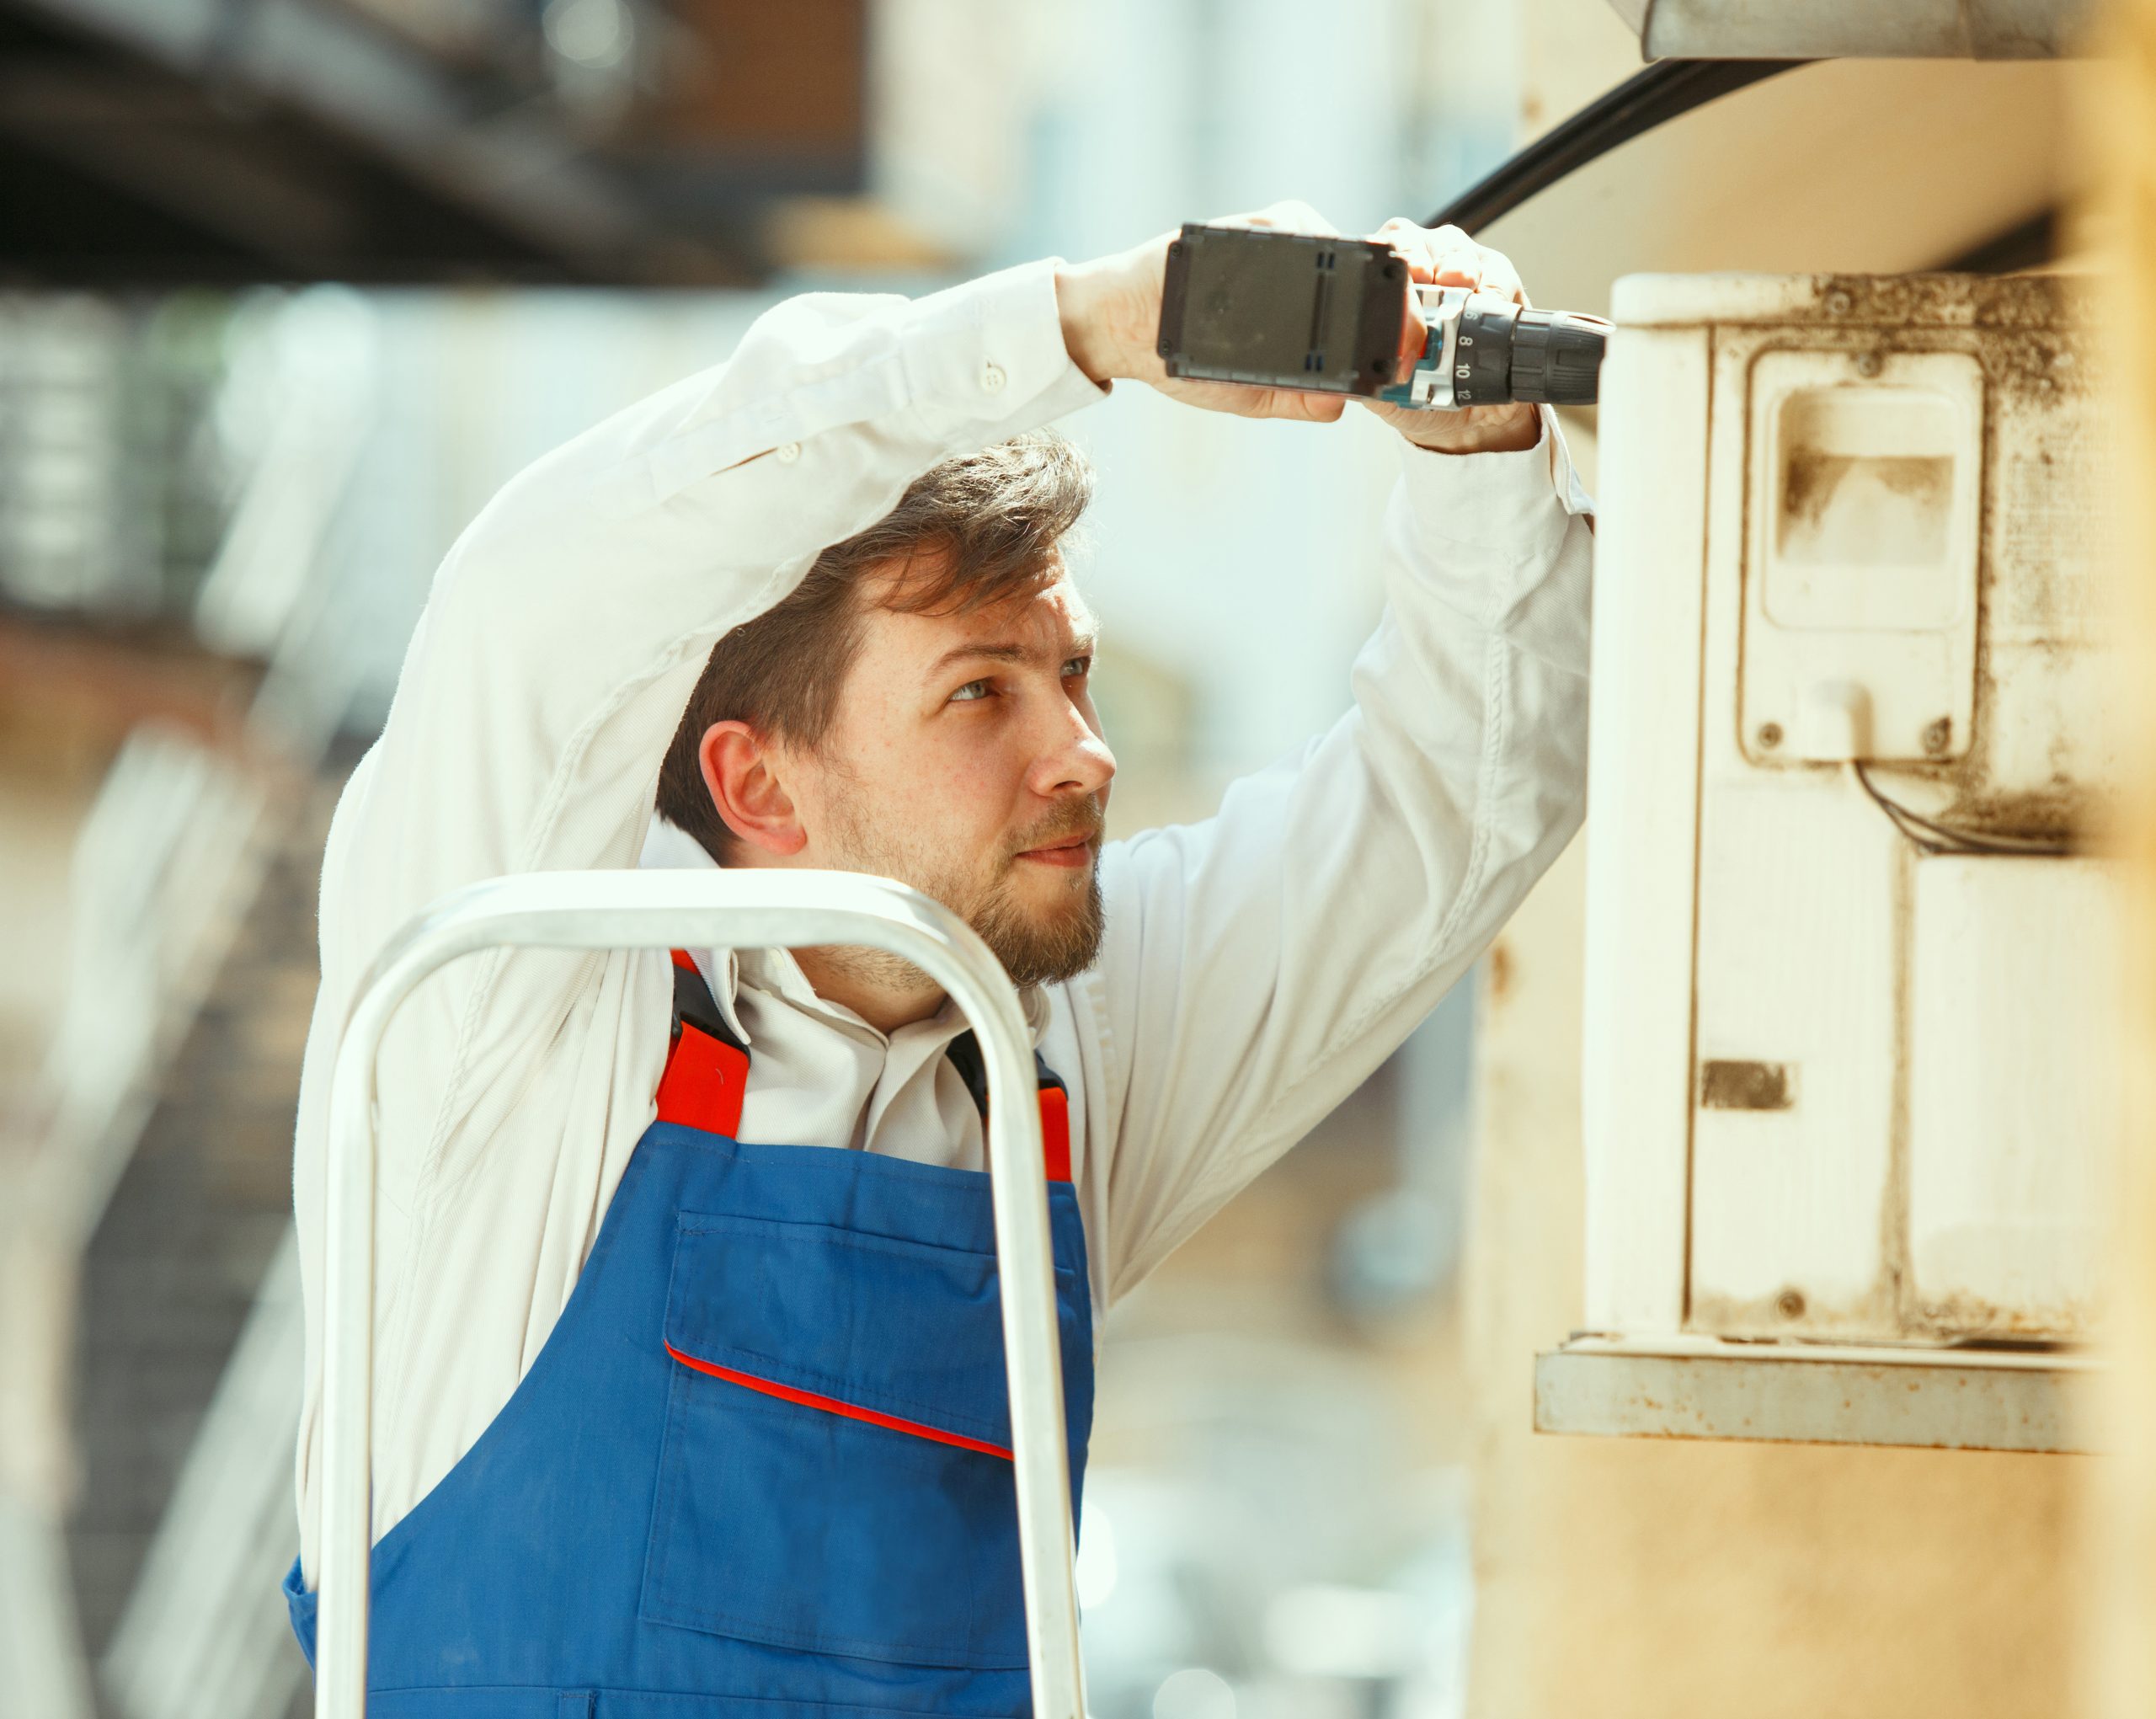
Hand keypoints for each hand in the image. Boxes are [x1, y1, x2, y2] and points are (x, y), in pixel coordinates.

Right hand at [1055, 208, 1542, 452]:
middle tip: (1409, 327)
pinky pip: (1306, 226)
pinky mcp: (1259, 225)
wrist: (1124, 324)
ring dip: (1365, 273)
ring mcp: (1280, 246)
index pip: (1360, 310)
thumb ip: (1296, 398)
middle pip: (1363, 274)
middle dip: (1393, 299)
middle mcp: (1296, 273)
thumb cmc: (1181, 358)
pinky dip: (1321, 243)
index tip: (1412, 346)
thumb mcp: (1247, 392)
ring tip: (1382, 294)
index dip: (1395, 325)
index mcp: (1298, 312)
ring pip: (1342, 248)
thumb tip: (1342, 407)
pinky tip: (1319, 266)